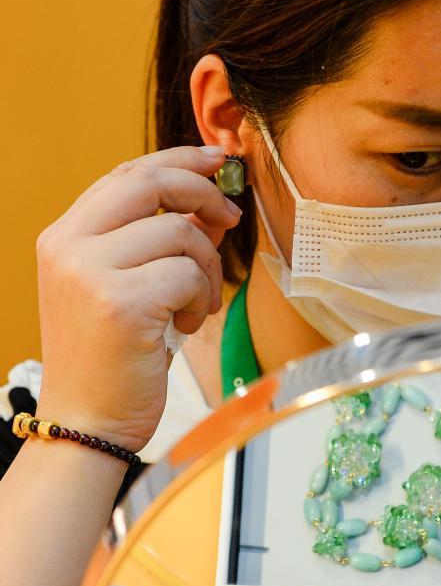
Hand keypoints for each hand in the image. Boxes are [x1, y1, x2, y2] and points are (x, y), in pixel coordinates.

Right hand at [34, 145, 241, 451]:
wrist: (85, 425)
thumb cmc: (111, 358)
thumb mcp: (124, 286)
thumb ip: (157, 240)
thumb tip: (211, 203)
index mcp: (63, 236)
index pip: (127, 174)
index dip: (179, 160)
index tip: (218, 160)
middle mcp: (68, 246)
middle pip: (152, 183)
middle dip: (204, 192)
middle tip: (232, 218)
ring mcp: (89, 272)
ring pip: (181, 233)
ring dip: (207, 268)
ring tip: (195, 305)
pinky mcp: (121, 302)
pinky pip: (189, 273)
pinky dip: (201, 298)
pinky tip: (184, 327)